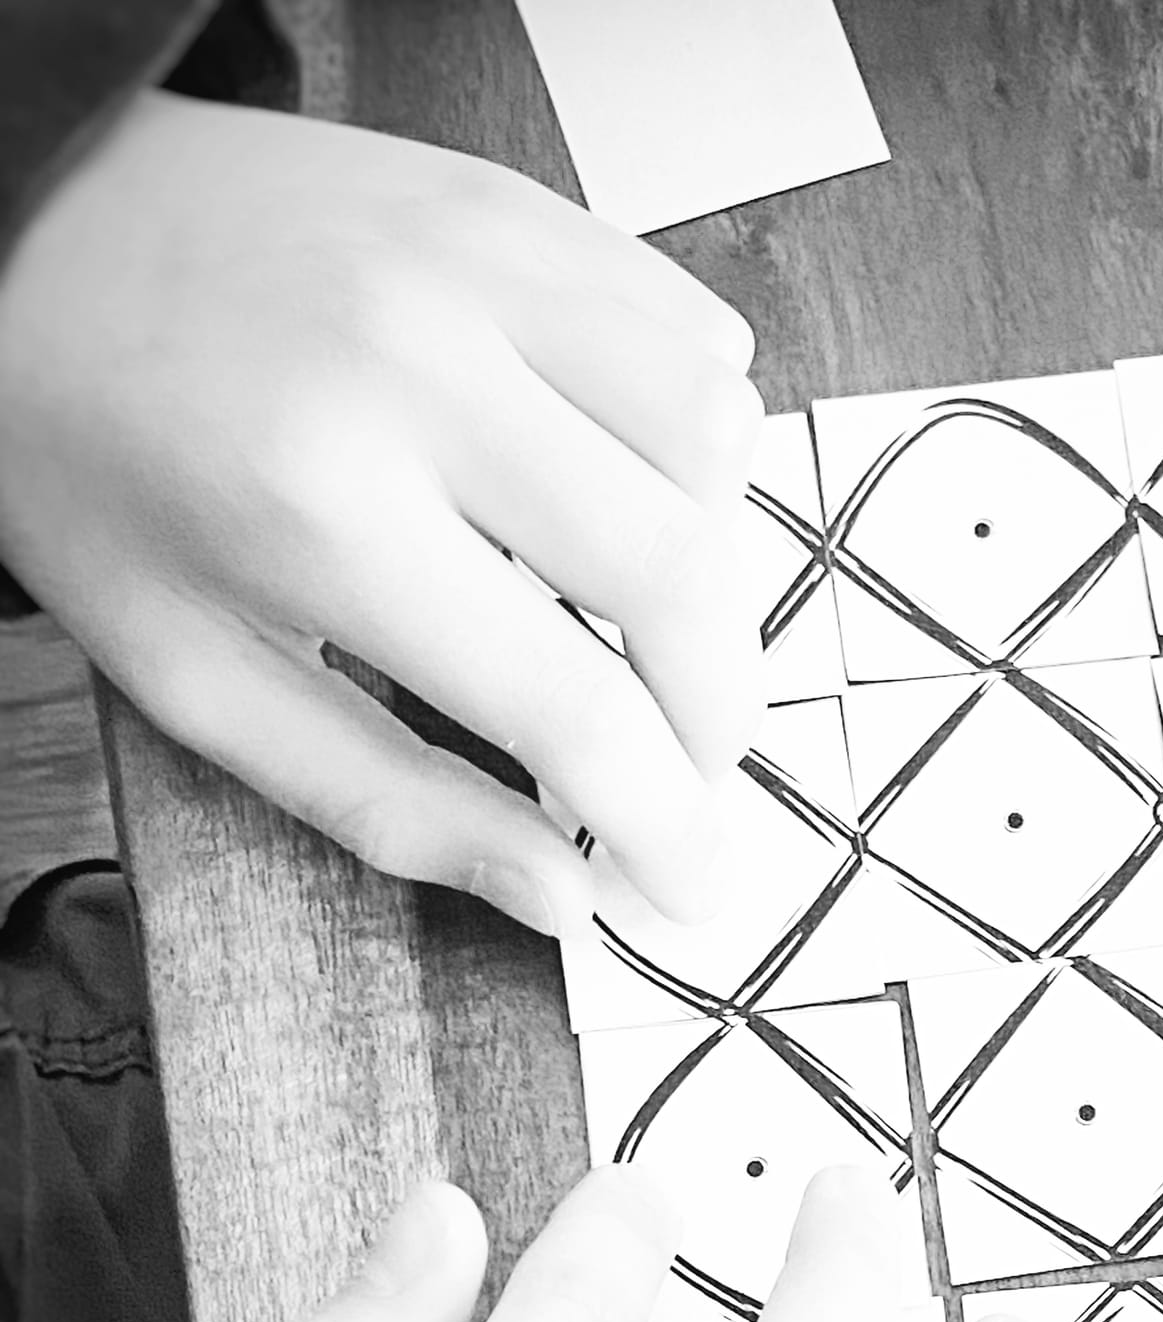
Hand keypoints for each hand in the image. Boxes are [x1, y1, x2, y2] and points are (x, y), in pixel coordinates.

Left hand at [0, 91, 764, 933]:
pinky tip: (627, 487)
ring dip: (716, 564)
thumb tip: (558, 896)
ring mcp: (478, 270)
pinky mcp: (512, 210)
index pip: (575, 708)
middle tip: (689, 763)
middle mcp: (420, 375)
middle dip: (719, 714)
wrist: (25, 231)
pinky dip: (700, 438)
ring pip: (716, 447)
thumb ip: (386, 801)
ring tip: (646, 616)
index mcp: (323, 517)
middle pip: (680, 579)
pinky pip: (692, 335)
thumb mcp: (196, 678)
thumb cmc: (96, 460)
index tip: (694, 882)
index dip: (665, 825)